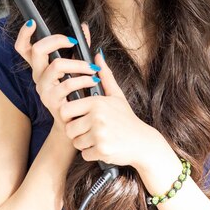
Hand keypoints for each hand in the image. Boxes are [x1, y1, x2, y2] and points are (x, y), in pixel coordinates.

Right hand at [14, 20, 101, 133]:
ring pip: (56, 65)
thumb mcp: (77, 67)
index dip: (24, 34)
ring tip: (93, 69)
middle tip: (74, 41)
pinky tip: (94, 81)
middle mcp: (38, 76)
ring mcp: (43, 89)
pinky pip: (67, 84)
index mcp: (41, 67)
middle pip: (37, 50)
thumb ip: (80, 47)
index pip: (23, 48)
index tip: (32, 22)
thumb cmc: (76, 92)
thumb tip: (83, 27)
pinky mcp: (52, 101)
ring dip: (79, 64)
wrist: (76, 121)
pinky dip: (84, 80)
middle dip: (57, 40)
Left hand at [62, 51, 169, 169]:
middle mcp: (97, 117)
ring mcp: (100, 134)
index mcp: (97, 102)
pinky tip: (103, 147)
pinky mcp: (102, 149)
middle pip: (69, 128)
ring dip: (84, 144)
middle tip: (89, 131)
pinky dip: (92, 154)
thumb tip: (98, 55)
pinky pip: (85, 154)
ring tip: (98, 138)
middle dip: (76, 132)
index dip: (69, 116)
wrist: (143, 142)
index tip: (79, 118)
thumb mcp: (116, 96)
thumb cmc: (127, 118)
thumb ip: (105, 76)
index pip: (66, 110)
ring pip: (76, 142)